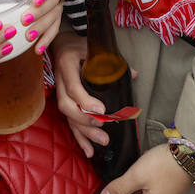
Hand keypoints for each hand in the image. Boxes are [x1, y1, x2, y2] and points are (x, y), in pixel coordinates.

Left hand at [16, 0, 65, 53]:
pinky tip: (37, 48)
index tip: (35, 1)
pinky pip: (54, 27)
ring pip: (55, 15)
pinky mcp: (54, 12)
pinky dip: (47, 38)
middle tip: (24, 21)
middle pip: (54, 0)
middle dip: (40, 12)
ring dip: (43, 27)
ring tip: (28, 37)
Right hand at [51, 31, 111, 155]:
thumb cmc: (80, 45)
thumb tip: (134, 74)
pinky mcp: (63, 101)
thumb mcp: (95, 47)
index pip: (73, 87)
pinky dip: (79, 137)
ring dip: (84, 132)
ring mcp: (59, 91)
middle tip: (104, 127)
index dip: (86, 100)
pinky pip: (68, 122)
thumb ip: (113, 61)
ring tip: (102, 141)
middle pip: (67, 106)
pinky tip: (88, 150)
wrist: (61, 43)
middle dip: (85, 120)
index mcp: (67, 64)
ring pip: (67, 116)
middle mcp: (60, 80)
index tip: (102, 110)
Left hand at [99, 144, 191, 193]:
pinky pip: (149, 188)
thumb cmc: (165, 165)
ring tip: (140, 170)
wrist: (189, 153)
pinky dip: (143, 179)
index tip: (111, 185)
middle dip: (126, 187)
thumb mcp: (137, 175)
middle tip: (131, 174)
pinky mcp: (167, 189)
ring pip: (140, 193)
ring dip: (134, 183)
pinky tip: (145, 169)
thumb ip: (119, 188)